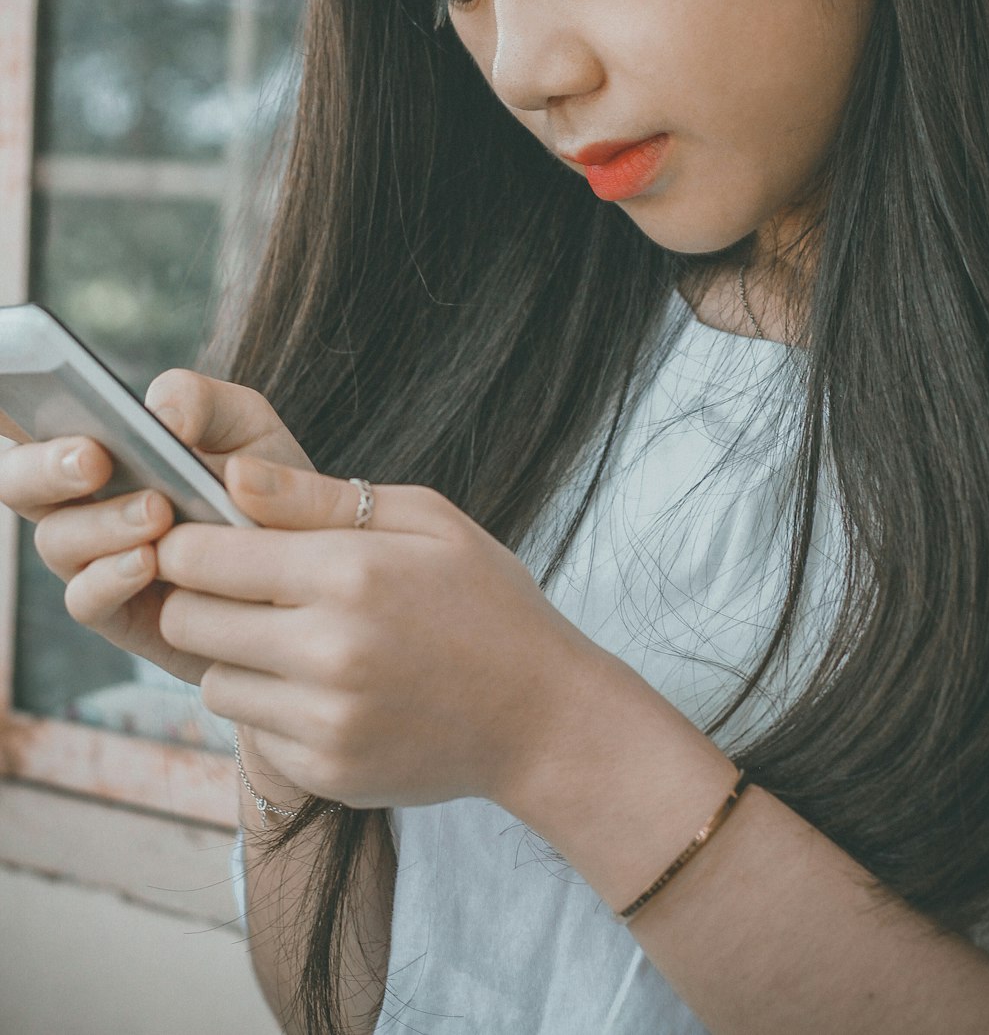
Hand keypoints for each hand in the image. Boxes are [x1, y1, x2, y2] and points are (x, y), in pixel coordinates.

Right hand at [0, 370, 314, 685]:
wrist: (305, 562)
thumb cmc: (263, 484)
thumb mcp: (245, 424)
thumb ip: (200, 401)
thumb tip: (159, 417)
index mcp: (101, 443)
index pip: (33, 421)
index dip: (20, 411)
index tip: (53, 405)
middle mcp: (83, 499)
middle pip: (20, 481)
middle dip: (45, 468)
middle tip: (94, 460)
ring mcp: (94, 557)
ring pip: (56, 539)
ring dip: (102, 522)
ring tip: (157, 512)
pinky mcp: (116, 612)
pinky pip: (86, 598)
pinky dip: (112, 576)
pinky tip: (151, 561)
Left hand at [155, 459, 594, 810]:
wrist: (543, 716)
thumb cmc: (484, 600)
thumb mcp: (424, 519)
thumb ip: (318, 496)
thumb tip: (233, 473)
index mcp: (349, 572)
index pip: (198, 556)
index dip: (189, 542)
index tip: (208, 542)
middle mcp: (327, 650)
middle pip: (186, 622)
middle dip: (202, 599)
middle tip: (249, 592)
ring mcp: (324, 721)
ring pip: (213, 682)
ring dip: (238, 658)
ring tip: (299, 642)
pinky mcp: (326, 773)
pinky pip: (255, 734)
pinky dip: (277, 710)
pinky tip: (332, 692)